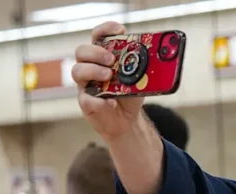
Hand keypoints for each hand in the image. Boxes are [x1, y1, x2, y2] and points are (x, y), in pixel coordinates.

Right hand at [72, 22, 144, 141]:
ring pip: (77, 71)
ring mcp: (85, 84)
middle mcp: (90, 67)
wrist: (127, 120)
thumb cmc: (130, 95)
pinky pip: (85, 98)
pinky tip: (111, 103)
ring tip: (108, 77)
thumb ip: (143, 68)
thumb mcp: (140, 80)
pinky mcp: (86, 102)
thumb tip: (158, 59)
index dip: (106, 29)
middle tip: (111, 60)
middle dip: (96, 52)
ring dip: (93, 71)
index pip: (98, 36)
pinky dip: (99, 101)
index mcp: (102, 56)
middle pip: (82, 51)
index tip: (119, 30)